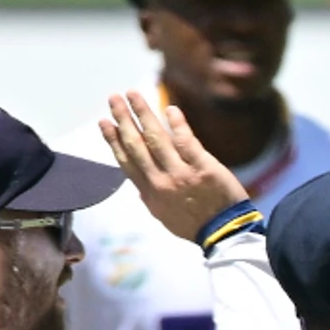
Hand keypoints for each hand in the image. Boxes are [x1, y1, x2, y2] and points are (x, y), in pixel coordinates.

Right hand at [98, 91, 249, 239]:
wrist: (225, 234)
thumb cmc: (195, 225)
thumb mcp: (163, 215)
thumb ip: (150, 196)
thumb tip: (137, 184)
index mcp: (149, 191)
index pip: (125, 160)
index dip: (113, 139)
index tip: (104, 122)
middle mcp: (160, 180)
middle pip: (136, 144)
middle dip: (123, 119)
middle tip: (113, 98)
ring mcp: (182, 174)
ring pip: (156, 138)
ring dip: (143, 113)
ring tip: (133, 94)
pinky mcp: (204, 168)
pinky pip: (187, 142)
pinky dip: (177, 124)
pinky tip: (170, 109)